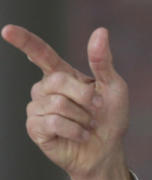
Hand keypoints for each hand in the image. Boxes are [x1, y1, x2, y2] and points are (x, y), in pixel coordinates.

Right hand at [3, 24, 135, 179]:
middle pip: (57, 81)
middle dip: (84, 96)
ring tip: (87, 124)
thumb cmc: (110, 117)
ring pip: (57, 104)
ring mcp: (37, 108)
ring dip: (82, 116)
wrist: (107, 149)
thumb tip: (101, 31)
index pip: (41, 53)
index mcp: (62, 75)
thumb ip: (103, 61)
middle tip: (97, 108)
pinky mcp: (36, 128)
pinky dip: (75, 130)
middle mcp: (44, 89)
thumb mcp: (114, 87)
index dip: (24, 41)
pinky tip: (80, 135)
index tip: (8, 30)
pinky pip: (54, 122)